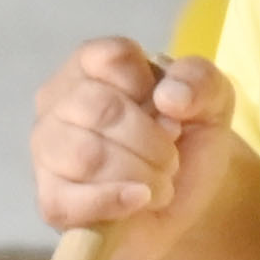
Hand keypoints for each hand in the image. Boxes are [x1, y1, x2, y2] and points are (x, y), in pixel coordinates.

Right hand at [33, 39, 236, 235]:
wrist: (188, 199)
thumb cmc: (188, 138)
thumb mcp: (212, 100)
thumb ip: (200, 81)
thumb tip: (168, 98)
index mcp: (90, 65)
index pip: (111, 58)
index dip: (149, 88)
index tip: (170, 113)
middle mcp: (57, 102)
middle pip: (98, 108)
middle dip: (150, 140)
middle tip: (171, 159)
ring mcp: (47, 151)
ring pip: (84, 154)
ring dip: (138, 172)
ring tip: (160, 182)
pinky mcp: (51, 200)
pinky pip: (70, 200)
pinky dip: (114, 201)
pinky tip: (140, 199)